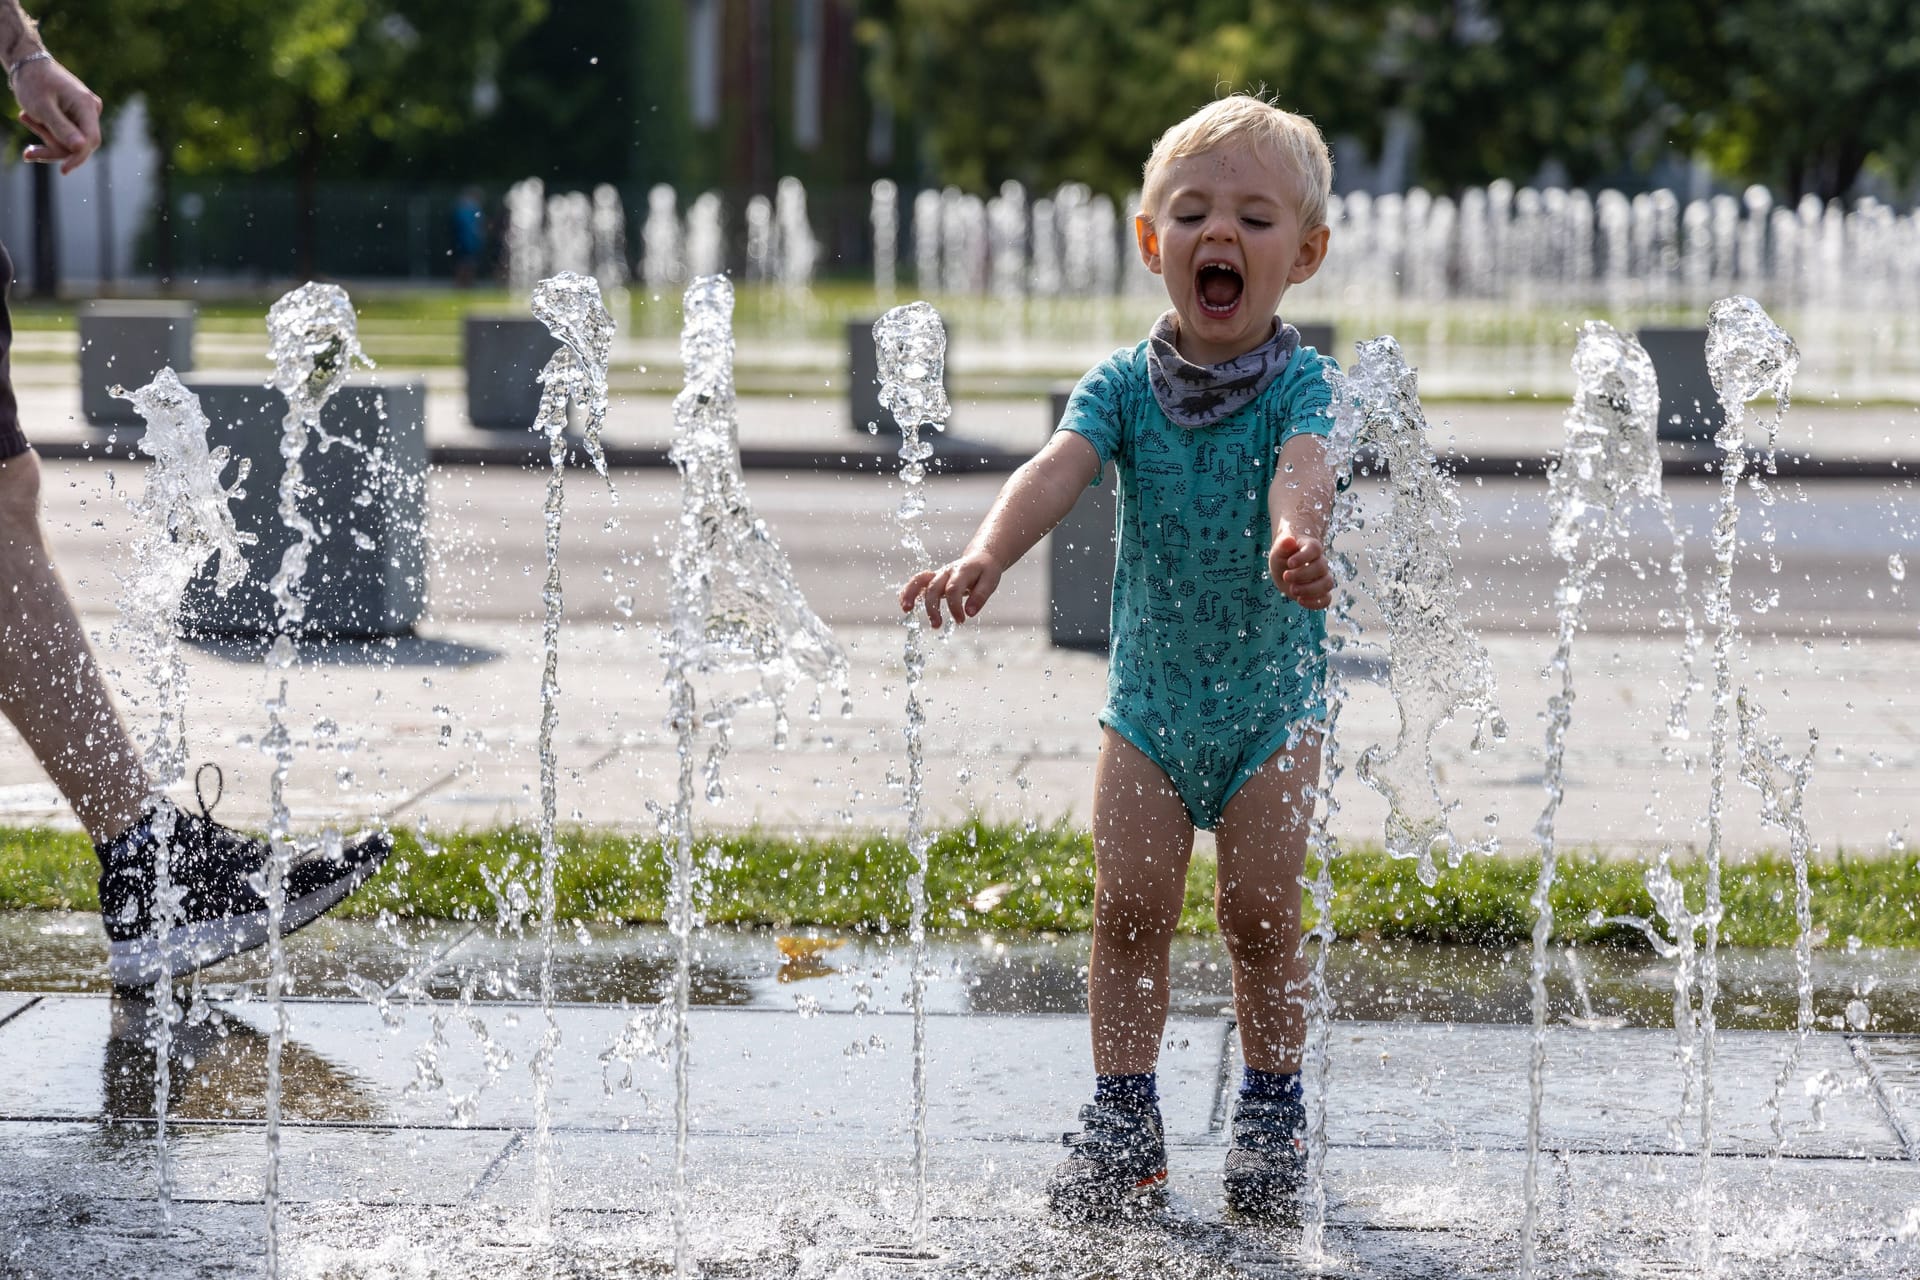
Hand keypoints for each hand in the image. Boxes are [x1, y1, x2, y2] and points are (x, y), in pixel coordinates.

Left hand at [14, 56, 101, 173]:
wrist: (26, 62)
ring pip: (69, 140)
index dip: (78, 157)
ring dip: (45, 136)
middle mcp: (90, 110)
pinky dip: (45, 130)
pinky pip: (64, 132)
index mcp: (87, 106)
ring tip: (23, 118)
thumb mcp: (42, 107)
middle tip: (28, 153)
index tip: (63, 170)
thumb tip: (81, 148)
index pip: (91, 140)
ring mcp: (84, 113)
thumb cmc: (33, 82)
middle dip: (53, 148)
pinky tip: (26, 118)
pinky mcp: (75, 115)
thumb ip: (62, 128)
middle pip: (79, 143)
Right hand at [898, 550, 1003, 628]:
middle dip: (932, 607)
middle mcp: (947, 572)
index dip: (954, 606)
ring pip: (920, 581)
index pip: (953, 589)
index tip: (961, 620)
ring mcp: (938, 574)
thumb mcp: (990, 581)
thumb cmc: (986, 571)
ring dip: (911, 594)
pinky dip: (908, 592)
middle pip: (933, 587)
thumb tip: (969, 613)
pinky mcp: (934, 579)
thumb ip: (980, 596)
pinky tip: (905, 606)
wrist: (981, 558)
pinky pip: (917, 583)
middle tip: (937, 625)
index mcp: (962, 571)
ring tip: (907, 610)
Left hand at [1270, 532, 1331, 609]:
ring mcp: (1323, 577)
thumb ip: (1283, 545)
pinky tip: (1300, 601)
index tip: (1289, 563)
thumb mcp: (1279, 550)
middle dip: (1302, 575)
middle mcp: (1321, 562)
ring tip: (1293, 590)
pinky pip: (1326, 599)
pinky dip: (1315, 603)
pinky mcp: (1321, 592)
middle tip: (1286, 577)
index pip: (1315, 549)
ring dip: (1310, 590)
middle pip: (1321, 568)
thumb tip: (1289, 540)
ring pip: (1327, 584)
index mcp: (1312, 547)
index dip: (1304, 556)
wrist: (1287, 565)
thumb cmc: (1284, 555)